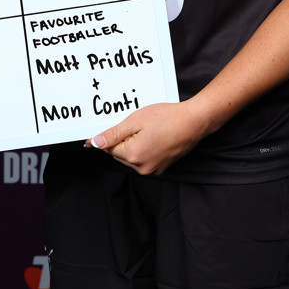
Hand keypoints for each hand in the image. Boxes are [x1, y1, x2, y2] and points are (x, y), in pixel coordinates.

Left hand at [86, 101, 203, 175]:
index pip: (109, 149)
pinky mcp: (160, 168)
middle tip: (133, 124)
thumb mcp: (135, 121)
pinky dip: (142, 149)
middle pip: (119, 154)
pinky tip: (152, 136)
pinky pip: (143, 160)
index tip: (101, 131)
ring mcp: (152, 170)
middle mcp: (142, 167)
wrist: (193, 122)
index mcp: (133, 155)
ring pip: (131, 157)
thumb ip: (113, 134)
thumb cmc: (167, 118)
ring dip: (132, 145)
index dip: (105, 138)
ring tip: (146, 129)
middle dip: (121, 140)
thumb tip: (94, 143)